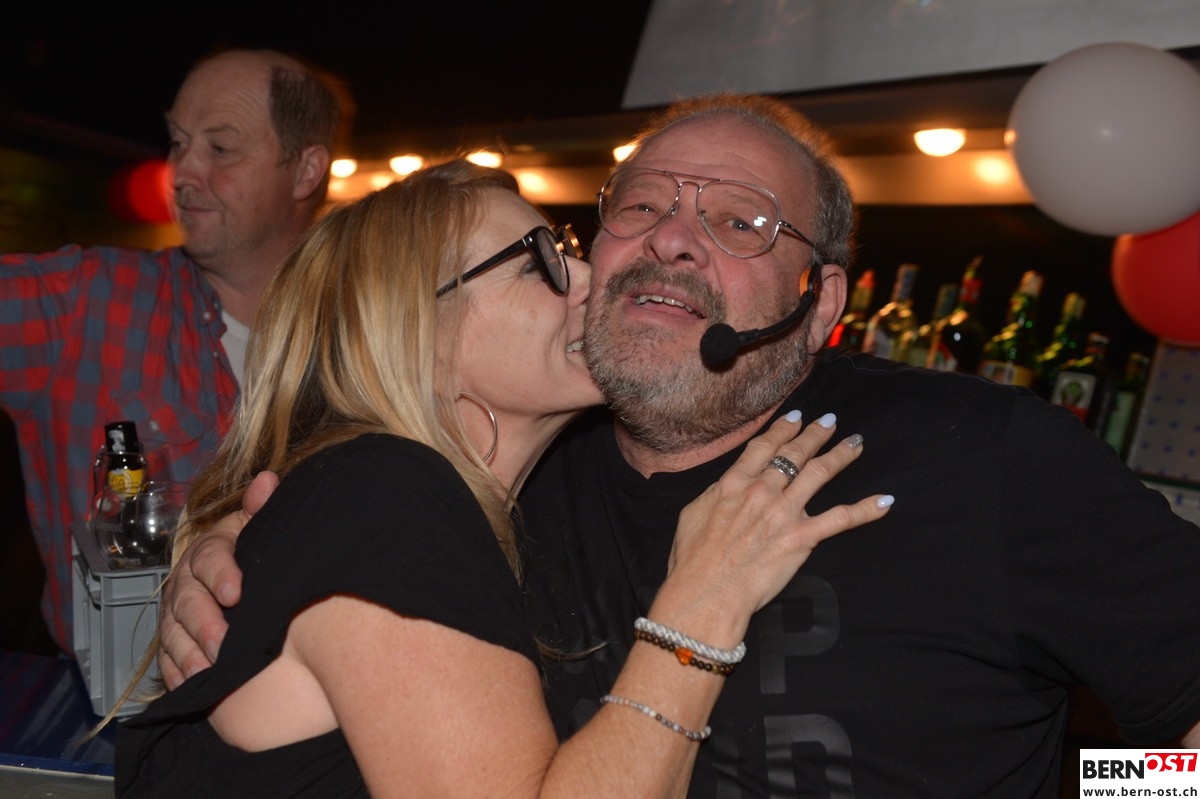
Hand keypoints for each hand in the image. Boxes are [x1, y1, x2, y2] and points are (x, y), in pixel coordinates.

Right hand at [157, 470, 278, 688]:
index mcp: (209, 550)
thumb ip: (260, 507)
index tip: (236, 592)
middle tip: (223, 644)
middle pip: (188, 602)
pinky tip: (190, 685)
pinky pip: (167, 658)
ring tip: (207, 672)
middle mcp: (186, 581)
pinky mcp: (173, 640)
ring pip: (175, 634)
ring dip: (189, 654)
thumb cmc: (254, 550)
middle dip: (205, 624)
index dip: (221, 574)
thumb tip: (269, 481)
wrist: (238, 577)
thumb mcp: (258, 527)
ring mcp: (175, 613)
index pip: (209, 558)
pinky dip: (177, 673)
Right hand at [664, 411, 891, 634]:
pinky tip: (884, 501)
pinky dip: (865, 510)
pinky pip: (840, 519)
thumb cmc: (693, 560)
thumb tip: (727, 486)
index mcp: (733, 484)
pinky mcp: (801, 538)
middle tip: (830, 422)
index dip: (782, 429)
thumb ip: (715, 495)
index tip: (796, 417)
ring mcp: (783, 513)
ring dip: (840, 455)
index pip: (763, 447)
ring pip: (818, 473)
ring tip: (855, 443)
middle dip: (815, 434)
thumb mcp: (693, 514)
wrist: (706, 592)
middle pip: (794, 454)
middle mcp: (761, 491)